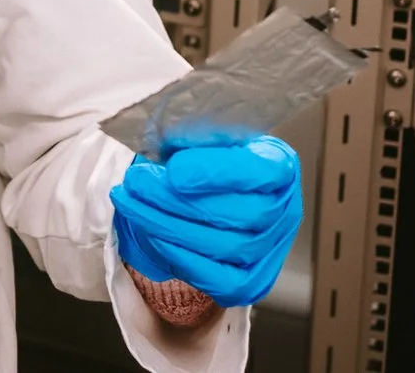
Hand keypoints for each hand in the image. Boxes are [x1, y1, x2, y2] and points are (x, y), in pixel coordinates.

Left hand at [110, 135, 301, 307]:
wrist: (202, 193)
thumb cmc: (203, 157)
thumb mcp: (201, 134)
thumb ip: (192, 134)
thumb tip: (169, 141)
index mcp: (279, 165)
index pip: (263, 171)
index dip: (219, 172)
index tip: (174, 169)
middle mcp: (284, 211)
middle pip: (242, 214)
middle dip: (178, 200)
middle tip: (135, 181)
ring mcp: (271, 250)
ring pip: (227, 247)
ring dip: (168, 226)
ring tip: (130, 202)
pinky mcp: (252, 281)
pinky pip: (221, 281)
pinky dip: (182, 258)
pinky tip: (150, 234)